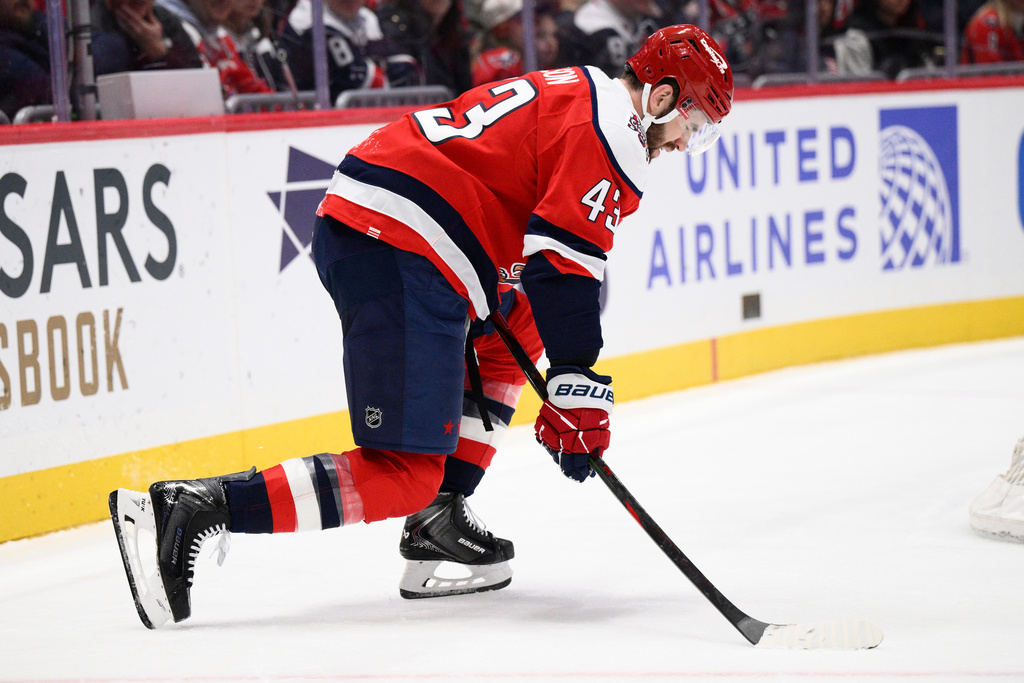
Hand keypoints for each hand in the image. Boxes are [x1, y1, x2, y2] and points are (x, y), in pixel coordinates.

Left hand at [115, 5, 166, 60]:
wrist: (154, 50)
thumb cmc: (157, 37)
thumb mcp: (157, 26)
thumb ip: (152, 17)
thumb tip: (148, 8)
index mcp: (145, 27)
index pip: (135, 17)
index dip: (128, 11)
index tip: (123, 7)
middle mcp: (139, 31)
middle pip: (128, 21)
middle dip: (122, 15)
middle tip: (117, 10)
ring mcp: (135, 35)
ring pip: (125, 26)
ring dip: (120, 20)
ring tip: (116, 15)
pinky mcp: (133, 38)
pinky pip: (125, 31)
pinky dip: (122, 25)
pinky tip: (119, 21)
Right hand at [535, 366, 612, 481]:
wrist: (574, 381)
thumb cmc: (593, 402)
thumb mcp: (602, 423)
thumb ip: (599, 442)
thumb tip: (596, 458)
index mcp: (579, 439)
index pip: (577, 464)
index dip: (581, 473)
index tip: (584, 476)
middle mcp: (562, 436)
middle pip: (563, 460)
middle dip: (570, 467)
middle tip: (576, 472)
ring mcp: (550, 429)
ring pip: (552, 449)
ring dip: (559, 454)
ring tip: (567, 457)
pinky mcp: (541, 420)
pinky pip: (543, 437)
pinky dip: (550, 441)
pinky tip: (557, 444)